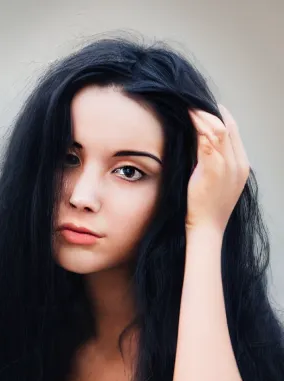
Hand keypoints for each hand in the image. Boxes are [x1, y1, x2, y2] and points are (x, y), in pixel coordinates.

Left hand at [186, 105, 249, 234]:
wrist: (207, 227)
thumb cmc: (207, 208)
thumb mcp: (216, 183)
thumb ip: (215, 165)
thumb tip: (202, 150)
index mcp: (242, 165)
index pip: (234, 132)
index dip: (222, 117)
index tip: (208, 108)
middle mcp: (238, 163)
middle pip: (227, 127)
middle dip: (210, 113)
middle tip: (194, 104)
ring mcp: (228, 166)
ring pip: (218, 130)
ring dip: (202, 117)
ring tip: (188, 108)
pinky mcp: (213, 169)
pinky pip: (206, 141)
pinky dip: (198, 127)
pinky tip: (187, 119)